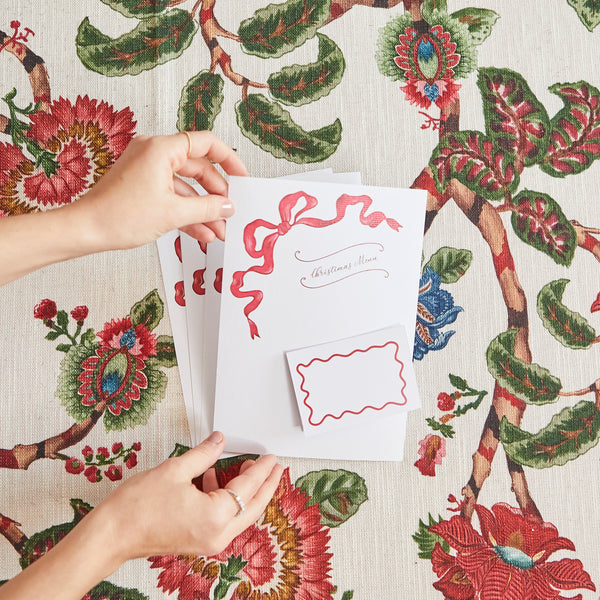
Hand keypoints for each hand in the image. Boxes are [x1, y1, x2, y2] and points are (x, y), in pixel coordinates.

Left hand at [75, 131, 247, 251]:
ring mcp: (148, 171)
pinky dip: (187, 212)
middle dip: (216, 194)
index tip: (243, 178)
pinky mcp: (143, 187)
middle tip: (231, 212)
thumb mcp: (174, 213)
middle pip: (198, 169)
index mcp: (162, 149)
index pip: (207, 144)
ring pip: (187, 187)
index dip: (230, 160)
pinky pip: (173, 196)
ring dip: (204, 209)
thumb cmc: (120, 215)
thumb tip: (229, 206)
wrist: (86, 230)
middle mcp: (155, 154)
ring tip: (219, 230)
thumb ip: (208, 208)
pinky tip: (203, 233)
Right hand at [92, 431, 282, 560]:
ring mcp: (208, 541)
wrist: (111, 535)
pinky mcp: (198, 541)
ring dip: (246, 491)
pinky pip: (223, 519)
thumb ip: (204, 454)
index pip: (248, 487)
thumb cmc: (137, 507)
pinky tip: (214, 478)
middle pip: (252, 506)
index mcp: (215, 516)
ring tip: (248, 467)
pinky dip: (227, 499)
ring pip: (240, 514)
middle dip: (266, 485)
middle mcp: (217, 534)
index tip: (271, 457)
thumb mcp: (175, 470)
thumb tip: (219, 441)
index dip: (261, 469)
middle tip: (275, 467)